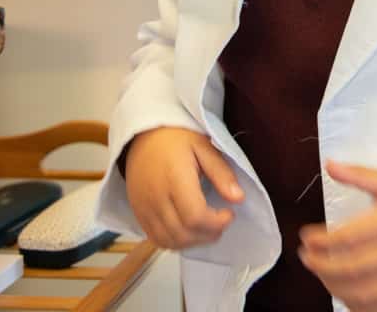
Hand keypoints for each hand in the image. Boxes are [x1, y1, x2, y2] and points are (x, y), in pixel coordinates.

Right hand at [125, 126, 243, 249]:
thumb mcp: (204, 146)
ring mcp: (144, 208)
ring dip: (193, 242)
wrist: (143, 135)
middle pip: (183, 234)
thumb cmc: (175, 138)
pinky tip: (189, 230)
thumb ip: (221, 173)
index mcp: (174, 179)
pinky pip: (155, 239)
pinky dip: (175, 242)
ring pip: (169, 241)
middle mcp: (156, 198)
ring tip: (208, 227)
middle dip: (208, 235)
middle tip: (222, 221)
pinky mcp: (138, 213)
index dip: (216, 223)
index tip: (229, 213)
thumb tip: (239, 198)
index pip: (195, 216)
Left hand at [298, 161, 376, 311]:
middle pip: (349, 269)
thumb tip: (329, 164)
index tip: (305, 235)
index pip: (346, 237)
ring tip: (320, 270)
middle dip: (320, 265)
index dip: (320, 240)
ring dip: (333, 285)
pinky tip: (343, 290)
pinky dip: (354, 304)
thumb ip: (358, 175)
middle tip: (305, 256)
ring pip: (359, 293)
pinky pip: (375, 310)